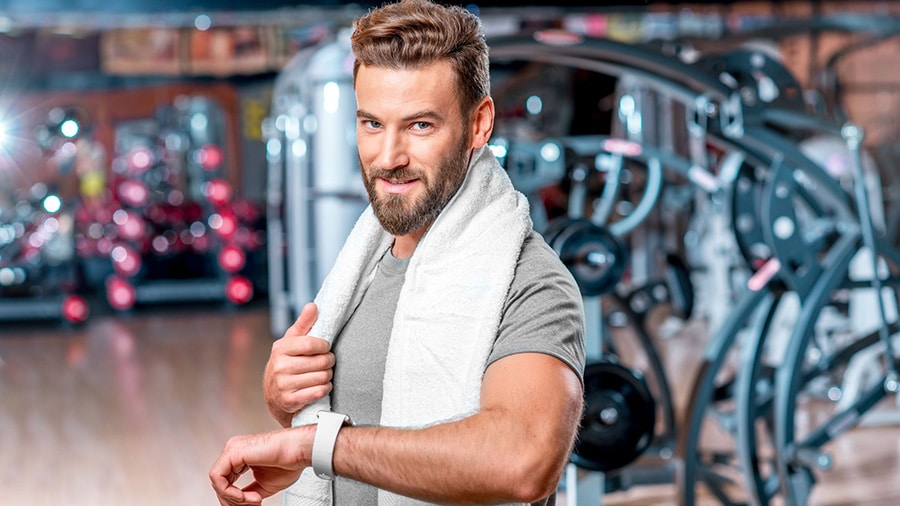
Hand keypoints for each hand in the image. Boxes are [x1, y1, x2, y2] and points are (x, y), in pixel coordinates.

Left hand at [209, 426, 313, 505]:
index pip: (225, 481)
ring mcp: (232, 449)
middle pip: (219, 483)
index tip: (255, 504)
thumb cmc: (289, 463)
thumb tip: (238, 503)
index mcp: (240, 456)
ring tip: (253, 500)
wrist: (300, 451)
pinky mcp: (233, 451)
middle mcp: (234, 451)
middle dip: (233, 501)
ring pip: (217, 481)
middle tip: (253, 505)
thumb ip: (247, 492)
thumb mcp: (262, 485)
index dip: (235, 499)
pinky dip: (230, 492)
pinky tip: (246, 496)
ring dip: (233, 498)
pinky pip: (218, 477)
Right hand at [264, 303, 334, 426]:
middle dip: (328, 362)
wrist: (273, 394)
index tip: (325, 347)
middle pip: (320, 362)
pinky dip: (325, 389)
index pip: (310, 343)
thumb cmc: (287, 362)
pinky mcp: (290, 401)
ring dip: (328, 376)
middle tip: (326, 362)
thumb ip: (304, 323)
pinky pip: (319, 392)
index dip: (324, 346)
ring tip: (322, 374)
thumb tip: (313, 306)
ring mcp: (284, 385)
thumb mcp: (291, 341)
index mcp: (281, 348)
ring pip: (322, 377)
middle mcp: (280, 367)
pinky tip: (321, 386)